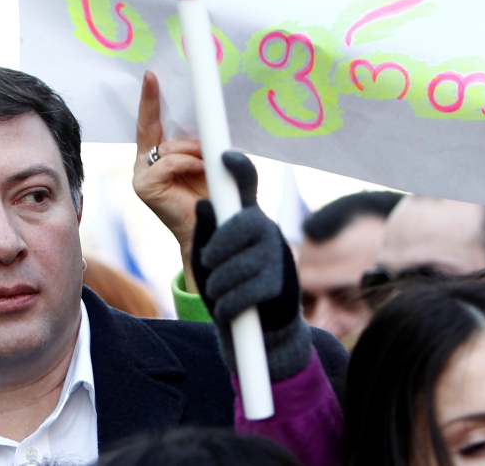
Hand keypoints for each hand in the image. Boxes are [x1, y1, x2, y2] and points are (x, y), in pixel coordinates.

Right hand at [133, 71, 208, 292]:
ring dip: (193, 152)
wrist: (215, 230)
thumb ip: (218, 150)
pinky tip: (199, 172)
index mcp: (161, 156)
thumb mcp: (222, 166)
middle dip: (163, 114)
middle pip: (153, 128)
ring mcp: (142, 174)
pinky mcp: (143, 186)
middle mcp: (146, 163)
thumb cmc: (218, 198)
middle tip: (163, 94)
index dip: (150, 100)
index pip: (152, 123)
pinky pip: (168, 161)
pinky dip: (187, 163)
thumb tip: (219, 145)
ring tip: (207, 167)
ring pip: (169, 147)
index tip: (151, 75)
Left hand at [191, 152, 309, 380]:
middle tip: (211, 265)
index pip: (247, 184)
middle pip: (240, 227)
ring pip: (238, 263)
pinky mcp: (282, 282)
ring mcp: (277, 254)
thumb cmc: (230, 284)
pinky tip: (230, 308)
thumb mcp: (212, 256)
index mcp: (247, 216)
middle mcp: (266, 228)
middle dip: (218, 250)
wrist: (259, 327)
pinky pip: (246, 291)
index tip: (226, 156)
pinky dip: (229, 305)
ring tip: (221, 291)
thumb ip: (206, 231)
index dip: (239, 169)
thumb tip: (203, 205)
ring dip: (220, 283)